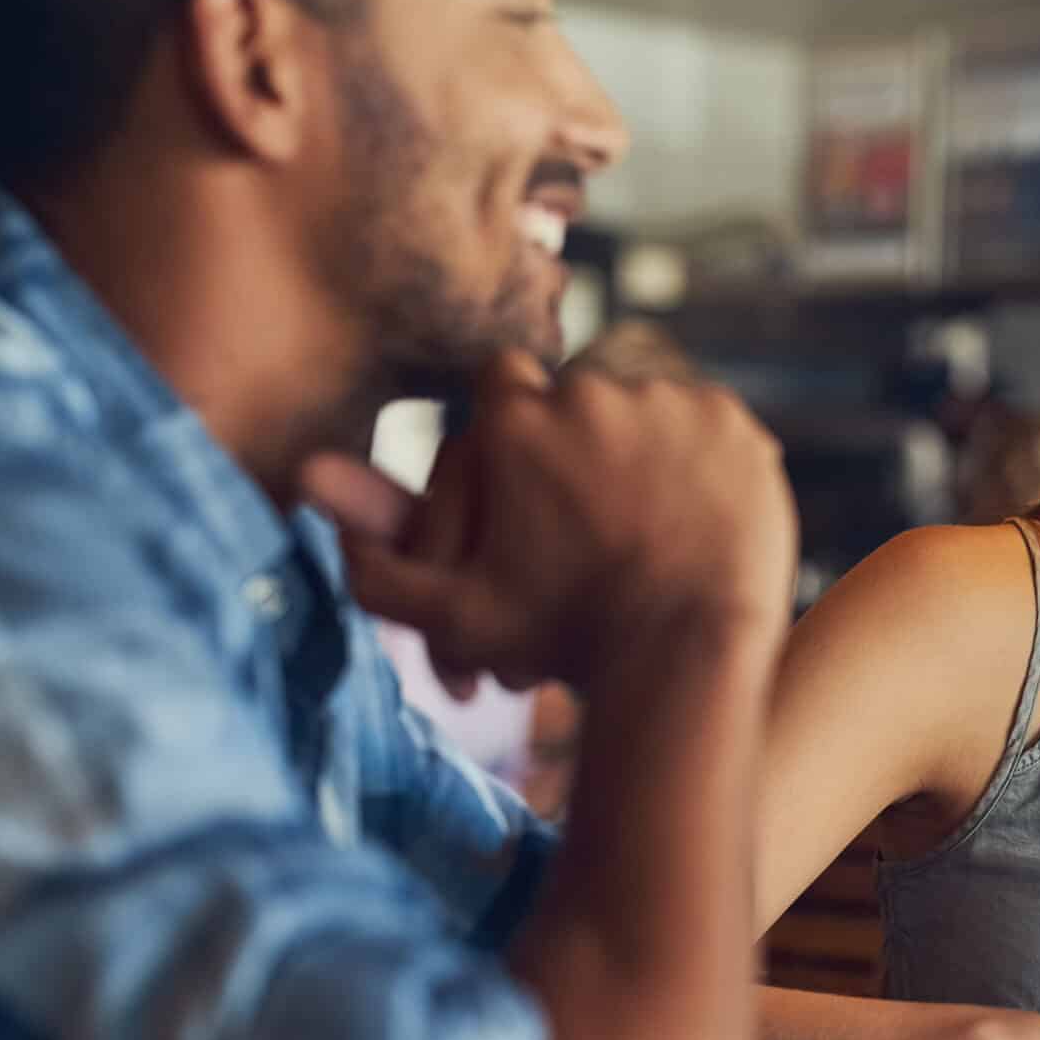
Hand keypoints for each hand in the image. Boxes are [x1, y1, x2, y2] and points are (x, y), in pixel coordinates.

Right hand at [302, 351, 795, 692]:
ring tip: (645, 520)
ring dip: (642, 450)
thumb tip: (304, 482)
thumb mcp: (454, 616)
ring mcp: (669, 401)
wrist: (685, 655)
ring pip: (644, 408)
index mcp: (515, 419)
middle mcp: (589, 389)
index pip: (502, 385)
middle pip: (578, 397)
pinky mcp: (734, 423)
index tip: (533, 474)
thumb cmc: (565, 639)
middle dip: (581, 444)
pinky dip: (702, 462)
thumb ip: (377, 562)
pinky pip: (710, 426)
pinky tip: (694, 515)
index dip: (515, 428)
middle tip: (596, 514)